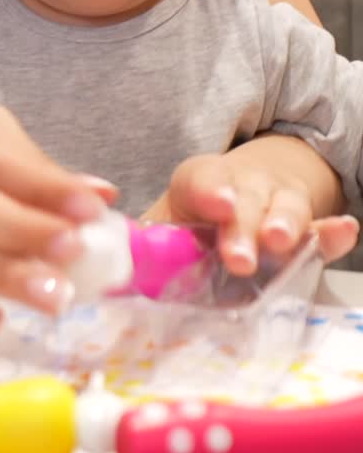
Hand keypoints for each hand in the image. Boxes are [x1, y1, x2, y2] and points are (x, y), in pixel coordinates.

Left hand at [141, 149, 358, 272]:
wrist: (238, 195)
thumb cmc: (195, 219)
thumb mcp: (165, 224)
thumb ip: (143, 247)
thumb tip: (113, 272)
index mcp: (199, 183)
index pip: (202, 180)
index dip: (210, 191)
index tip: (217, 205)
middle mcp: (242, 187)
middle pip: (244, 200)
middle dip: (243, 227)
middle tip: (239, 258)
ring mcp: (276, 203)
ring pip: (284, 207)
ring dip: (284, 223)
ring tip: (280, 241)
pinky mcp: (305, 226)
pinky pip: (319, 228)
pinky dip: (330, 232)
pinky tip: (343, 230)